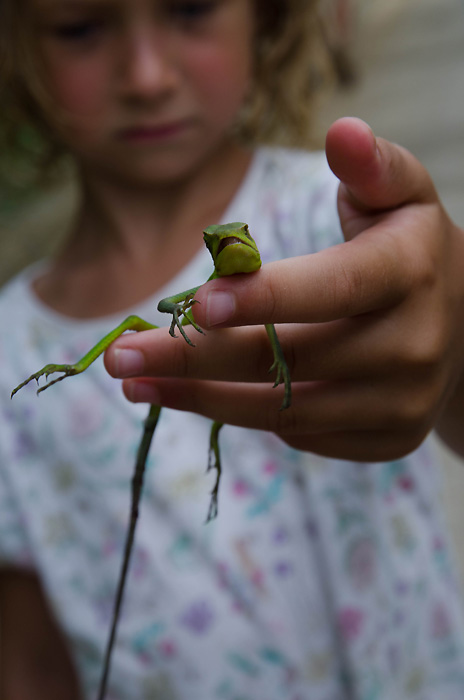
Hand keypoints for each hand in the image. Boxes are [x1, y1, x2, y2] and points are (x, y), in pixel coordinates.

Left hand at [104, 118, 463, 461]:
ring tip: (139, 385)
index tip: (191, 304)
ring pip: (284, 410)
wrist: (463, 328)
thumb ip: (372, 165)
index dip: (262, 297)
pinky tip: (201, 396)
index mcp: (410, 274)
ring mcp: (402, 403)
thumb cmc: (411, 251)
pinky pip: (301, 436)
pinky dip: (244, 416)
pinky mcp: (388, 438)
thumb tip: (341, 130)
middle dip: (196, 360)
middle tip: (122, 358)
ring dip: (203, 398)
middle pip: (289, 361)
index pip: (332, 287)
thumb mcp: (403, 195)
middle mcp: (412, 346)